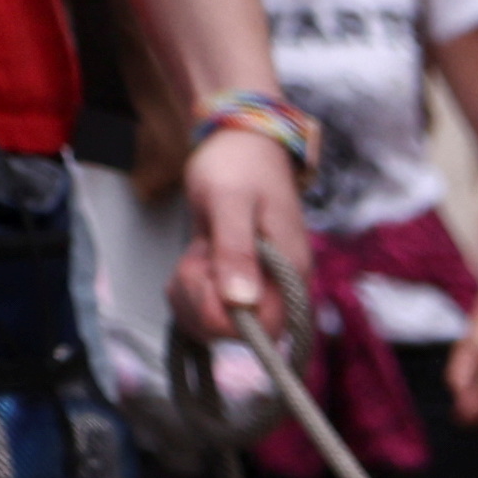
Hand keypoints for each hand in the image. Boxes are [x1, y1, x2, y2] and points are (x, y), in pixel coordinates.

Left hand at [173, 121, 307, 349]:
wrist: (240, 145)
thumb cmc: (238, 167)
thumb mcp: (230, 203)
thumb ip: (236, 251)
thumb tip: (240, 303)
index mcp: (289, 274)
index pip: (261, 330)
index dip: (223, 314)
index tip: (207, 273)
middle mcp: (278, 290)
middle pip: (233, 333)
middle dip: (199, 297)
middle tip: (199, 253)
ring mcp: (257, 289)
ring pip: (212, 324)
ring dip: (190, 291)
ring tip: (199, 249)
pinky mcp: (237, 286)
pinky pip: (203, 309)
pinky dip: (188, 288)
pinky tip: (197, 257)